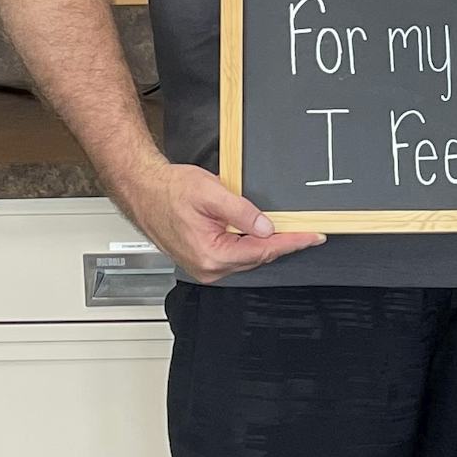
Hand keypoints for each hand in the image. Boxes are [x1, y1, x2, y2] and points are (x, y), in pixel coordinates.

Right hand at [114, 159, 326, 284]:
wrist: (142, 189)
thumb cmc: (168, 190)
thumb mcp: (211, 193)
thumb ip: (242, 212)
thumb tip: (267, 228)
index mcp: (211, 255)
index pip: (263, 251)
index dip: (292, 242)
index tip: (313, 236)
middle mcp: (209, 268)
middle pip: (258, 257)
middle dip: (282, 242)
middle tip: (306, 229)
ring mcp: (205, 267)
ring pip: (248, 256)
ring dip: (265, 242)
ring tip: (285, 228)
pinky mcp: (203, 260)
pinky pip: (235, 254)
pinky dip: (250, 242)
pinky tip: (258, 231)